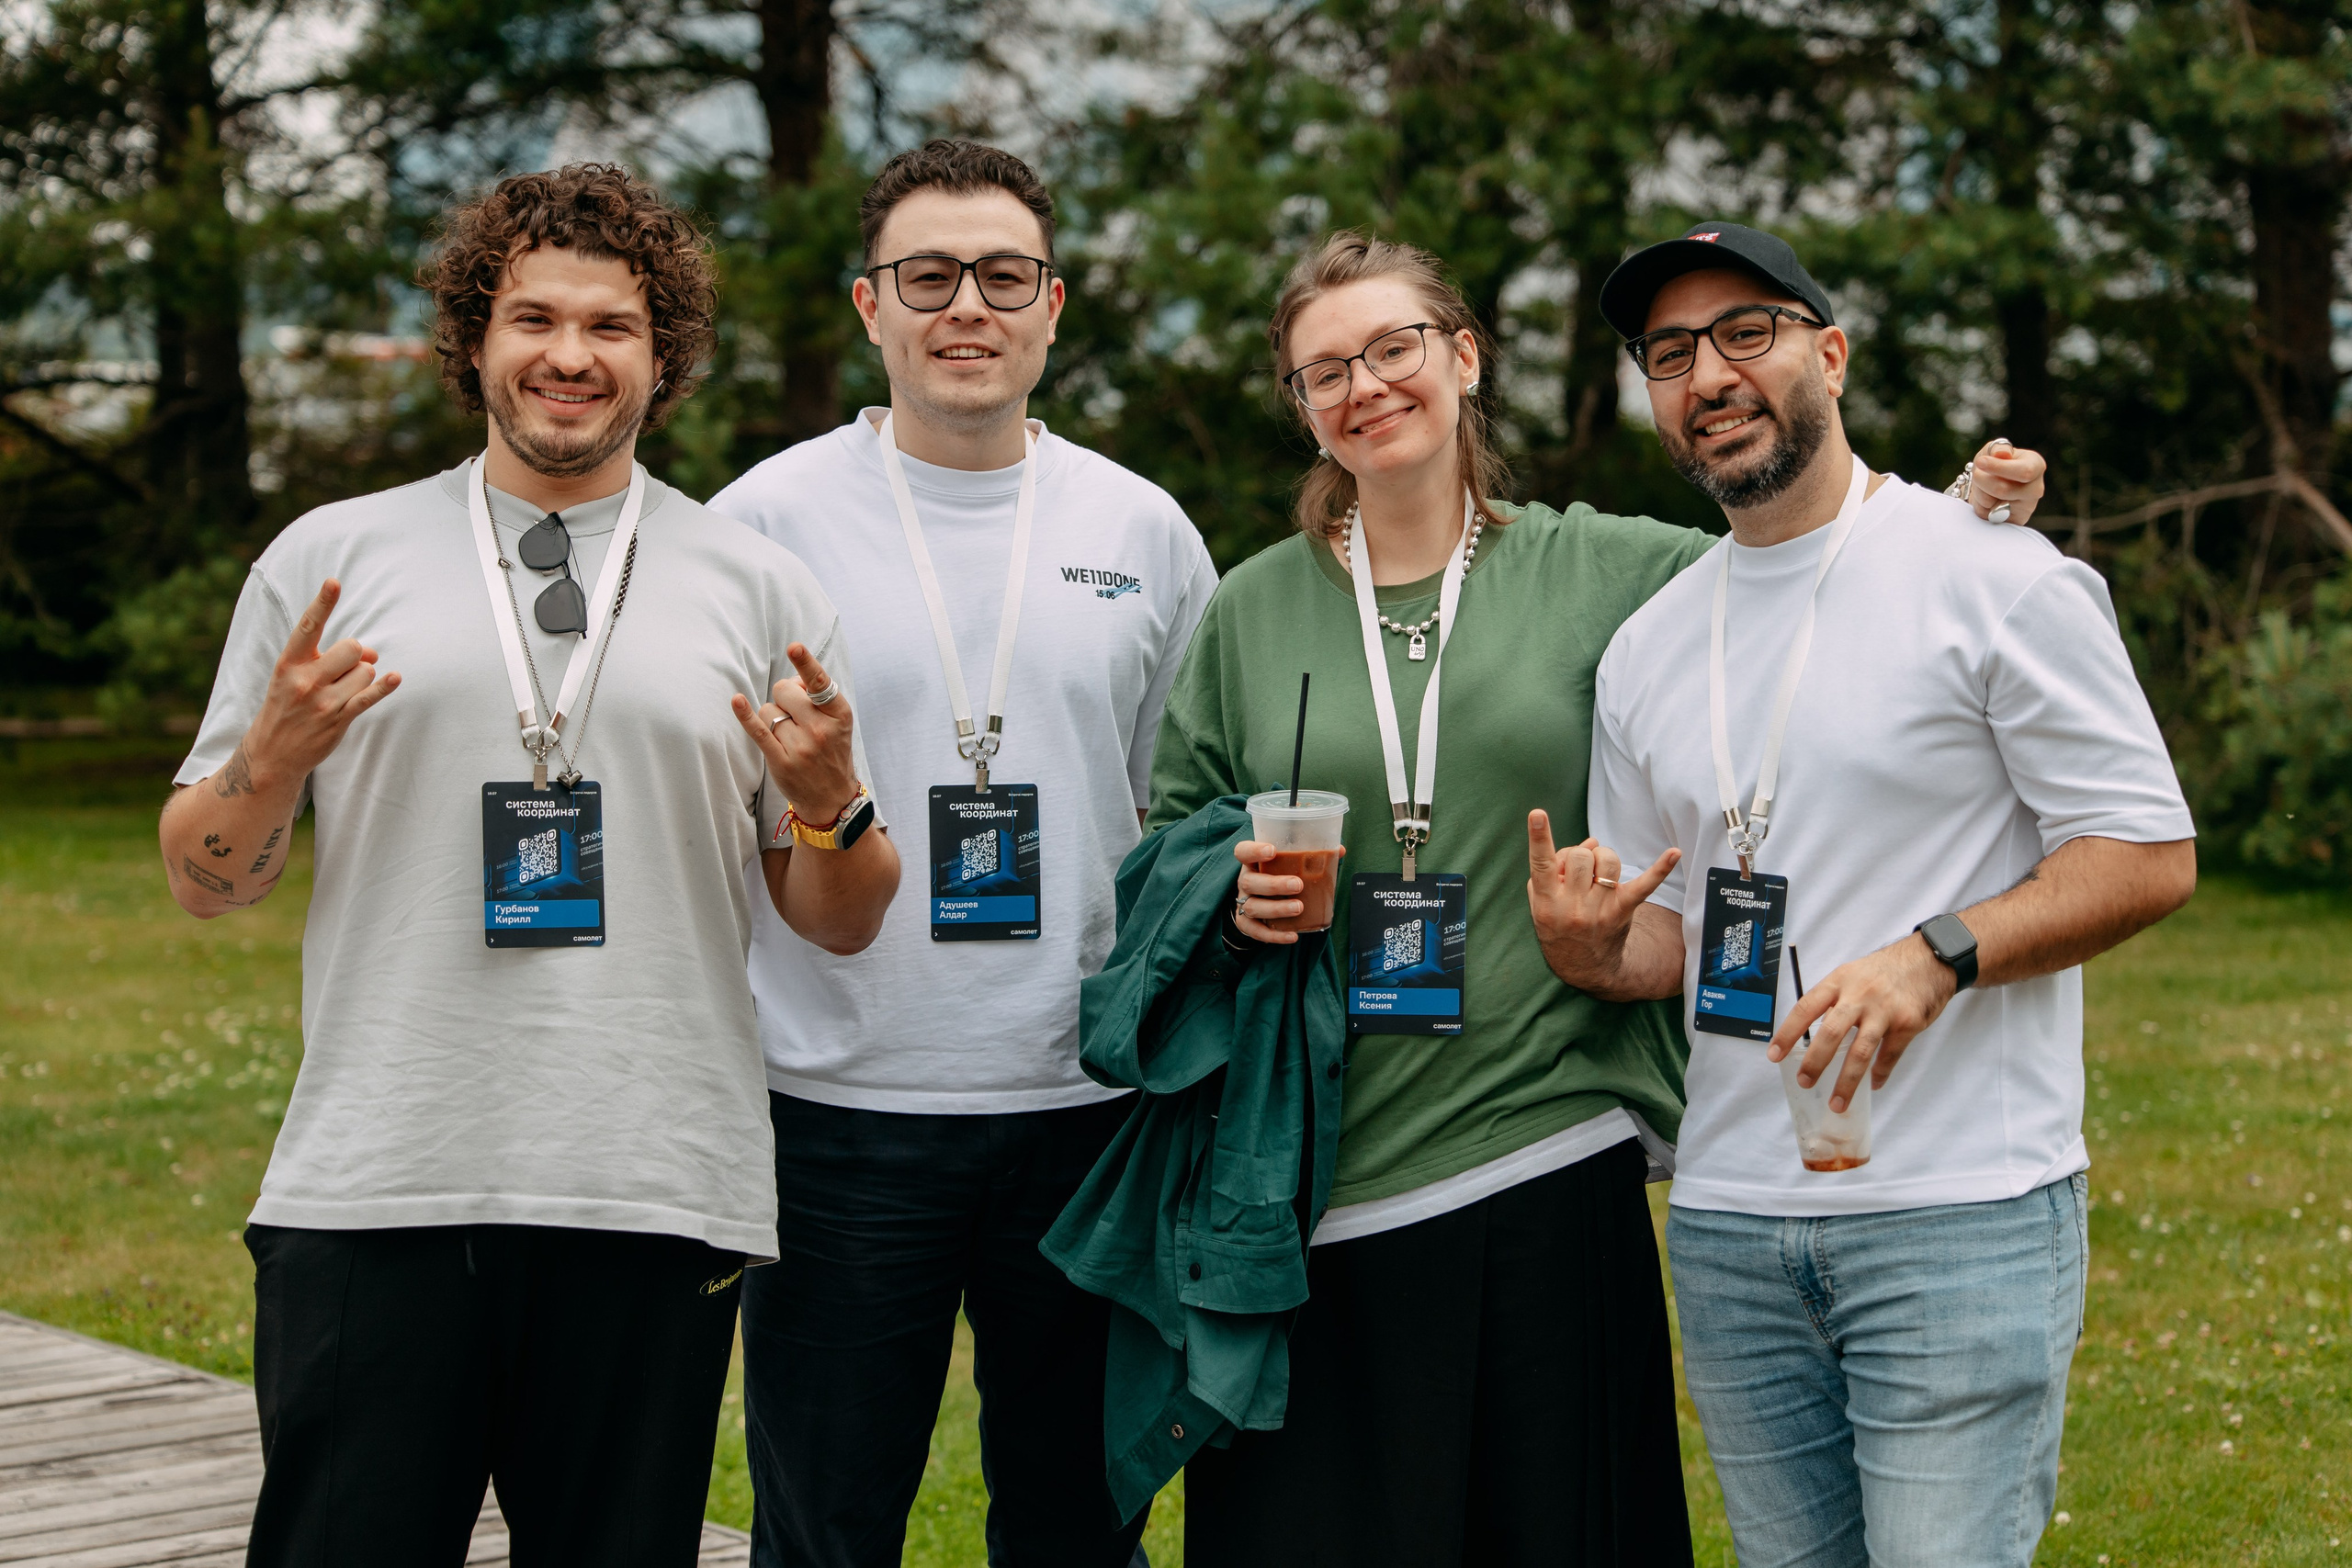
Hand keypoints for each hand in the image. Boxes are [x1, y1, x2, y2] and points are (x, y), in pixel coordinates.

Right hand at [242, 579, 399, 789]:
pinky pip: (369, 697)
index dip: (323, 603)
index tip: (334, 582)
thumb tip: (373, 655)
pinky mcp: (338, 719)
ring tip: (342, 692)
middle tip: (343, 671)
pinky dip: (385, 687)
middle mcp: (305, 679)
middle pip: (353, 647)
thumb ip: (331, 659)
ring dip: (363, 678)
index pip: (309, 626)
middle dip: (357, 655)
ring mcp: (323, 701)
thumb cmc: (287, 706)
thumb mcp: (295, 677)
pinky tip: (395, 679)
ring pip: (366, 671)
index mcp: (289, 663)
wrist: (272, 753)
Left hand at [732, 642, 860, 826]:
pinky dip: (745, 715)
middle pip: (784, 691)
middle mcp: (821, 730)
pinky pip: (758, 731)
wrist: (832, 798)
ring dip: (772, 717)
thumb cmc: (832, 751)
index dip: (805, 663)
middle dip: (783, 696)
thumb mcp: (838, 723)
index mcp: (839, 715)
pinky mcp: (781, 761)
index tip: (794, 648)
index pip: (820, 682)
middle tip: (794, 714)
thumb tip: (791, 678)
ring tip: (789, 735)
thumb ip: (819, 697)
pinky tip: (737, 701)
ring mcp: (801, 747)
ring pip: (768, 710)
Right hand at [1229, 838, 1341, 945]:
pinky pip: (1256, 931)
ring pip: (1253, 907)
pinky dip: (1274, 935)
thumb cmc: (1278, 875)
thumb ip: (1311, 855)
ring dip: (1276, 909)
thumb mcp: (1290, 862)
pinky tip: (1292, 935)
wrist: (1261, 899)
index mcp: (1253, 862)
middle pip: (1250, 881)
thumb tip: (1339, 850)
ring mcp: (1244, 902)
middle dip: (1274, 884)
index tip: (1273, 851)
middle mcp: (1245, 881)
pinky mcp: (1246, 923)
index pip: (1243, 851)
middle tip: (1298, 885)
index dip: (1254, 851)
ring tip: (1299, 908)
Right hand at [1525, 810, 1678, 990]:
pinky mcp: (1622, 911)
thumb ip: (1555, 867)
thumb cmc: (1557, 924)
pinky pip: (1644, 886)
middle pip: (1580, 856)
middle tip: (1578, 870)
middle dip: (1580, 854)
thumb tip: (1591, 842)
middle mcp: (1572, 906)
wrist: (1582, 967)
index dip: (1539, 838)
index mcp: (1546, 900)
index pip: (1541, 864)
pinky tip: (1675, 853)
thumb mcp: (1540, 900)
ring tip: (1598, 872)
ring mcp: (1599, 910)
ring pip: (1607, 861)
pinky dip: (1660, 869)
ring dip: (1603, 858)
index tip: (1538, 814)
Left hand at [1769, 934, 1955, 1111]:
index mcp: (1839, 981)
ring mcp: (1884, 1010)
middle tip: (1804, 1082)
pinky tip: (1873, 1085)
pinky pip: (1890, 1055)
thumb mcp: (1851, 974)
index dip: (1787, 1033)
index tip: (1774, 1054)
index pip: (1805, 1008)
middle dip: (1815, 1062)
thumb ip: (1833, 999)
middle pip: (1831, 1033)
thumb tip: (1809, 1031)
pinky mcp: (1908, 1022)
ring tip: (1837, 1103)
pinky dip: (1881, 1073)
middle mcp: (1859, 995)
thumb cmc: (1883, 970)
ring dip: (1847, 1081)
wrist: (1928, 960)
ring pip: (1860, 1051)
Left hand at [1968, 438, 2045, 525]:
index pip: (2024, 471)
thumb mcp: (1992, 451)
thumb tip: (2002, 453)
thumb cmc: (1993, 465)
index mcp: (2036, 465)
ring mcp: (2027, 507)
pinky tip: (1986, 500)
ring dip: (1979, 492)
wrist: (1987, 485)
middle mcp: (2036, 488)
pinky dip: (1980, 506)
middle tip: (1976, 474)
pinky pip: (1989, 516)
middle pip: (2003, 489)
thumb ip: (1998, 448)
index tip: (1980, 462)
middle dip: (1982, 481)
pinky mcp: (2014, 521)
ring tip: (1982, 486)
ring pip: (1992, 503)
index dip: (1998, 467)